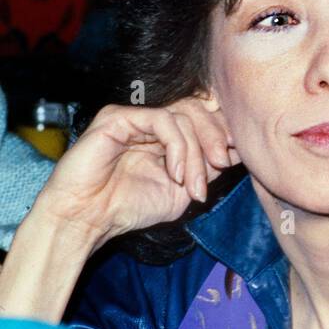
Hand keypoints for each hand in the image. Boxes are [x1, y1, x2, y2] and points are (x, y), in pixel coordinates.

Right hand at [32, 97, 239, 251]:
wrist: (88, 219)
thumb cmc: (129, 208)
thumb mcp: (182, 192)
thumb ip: (206, 168)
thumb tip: (236, 149)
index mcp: (168, 136)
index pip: (204, 117)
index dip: (224, 131)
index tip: (239, 155)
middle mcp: (153, 122)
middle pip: (198, 109)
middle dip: (216, 136)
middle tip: (222, 164)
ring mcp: (136, 117)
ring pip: (183, 115)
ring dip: (196, 152)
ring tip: (193, 185)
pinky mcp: (119, 116)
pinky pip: (162, 119)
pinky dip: (177, 146)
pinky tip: (174, 173)